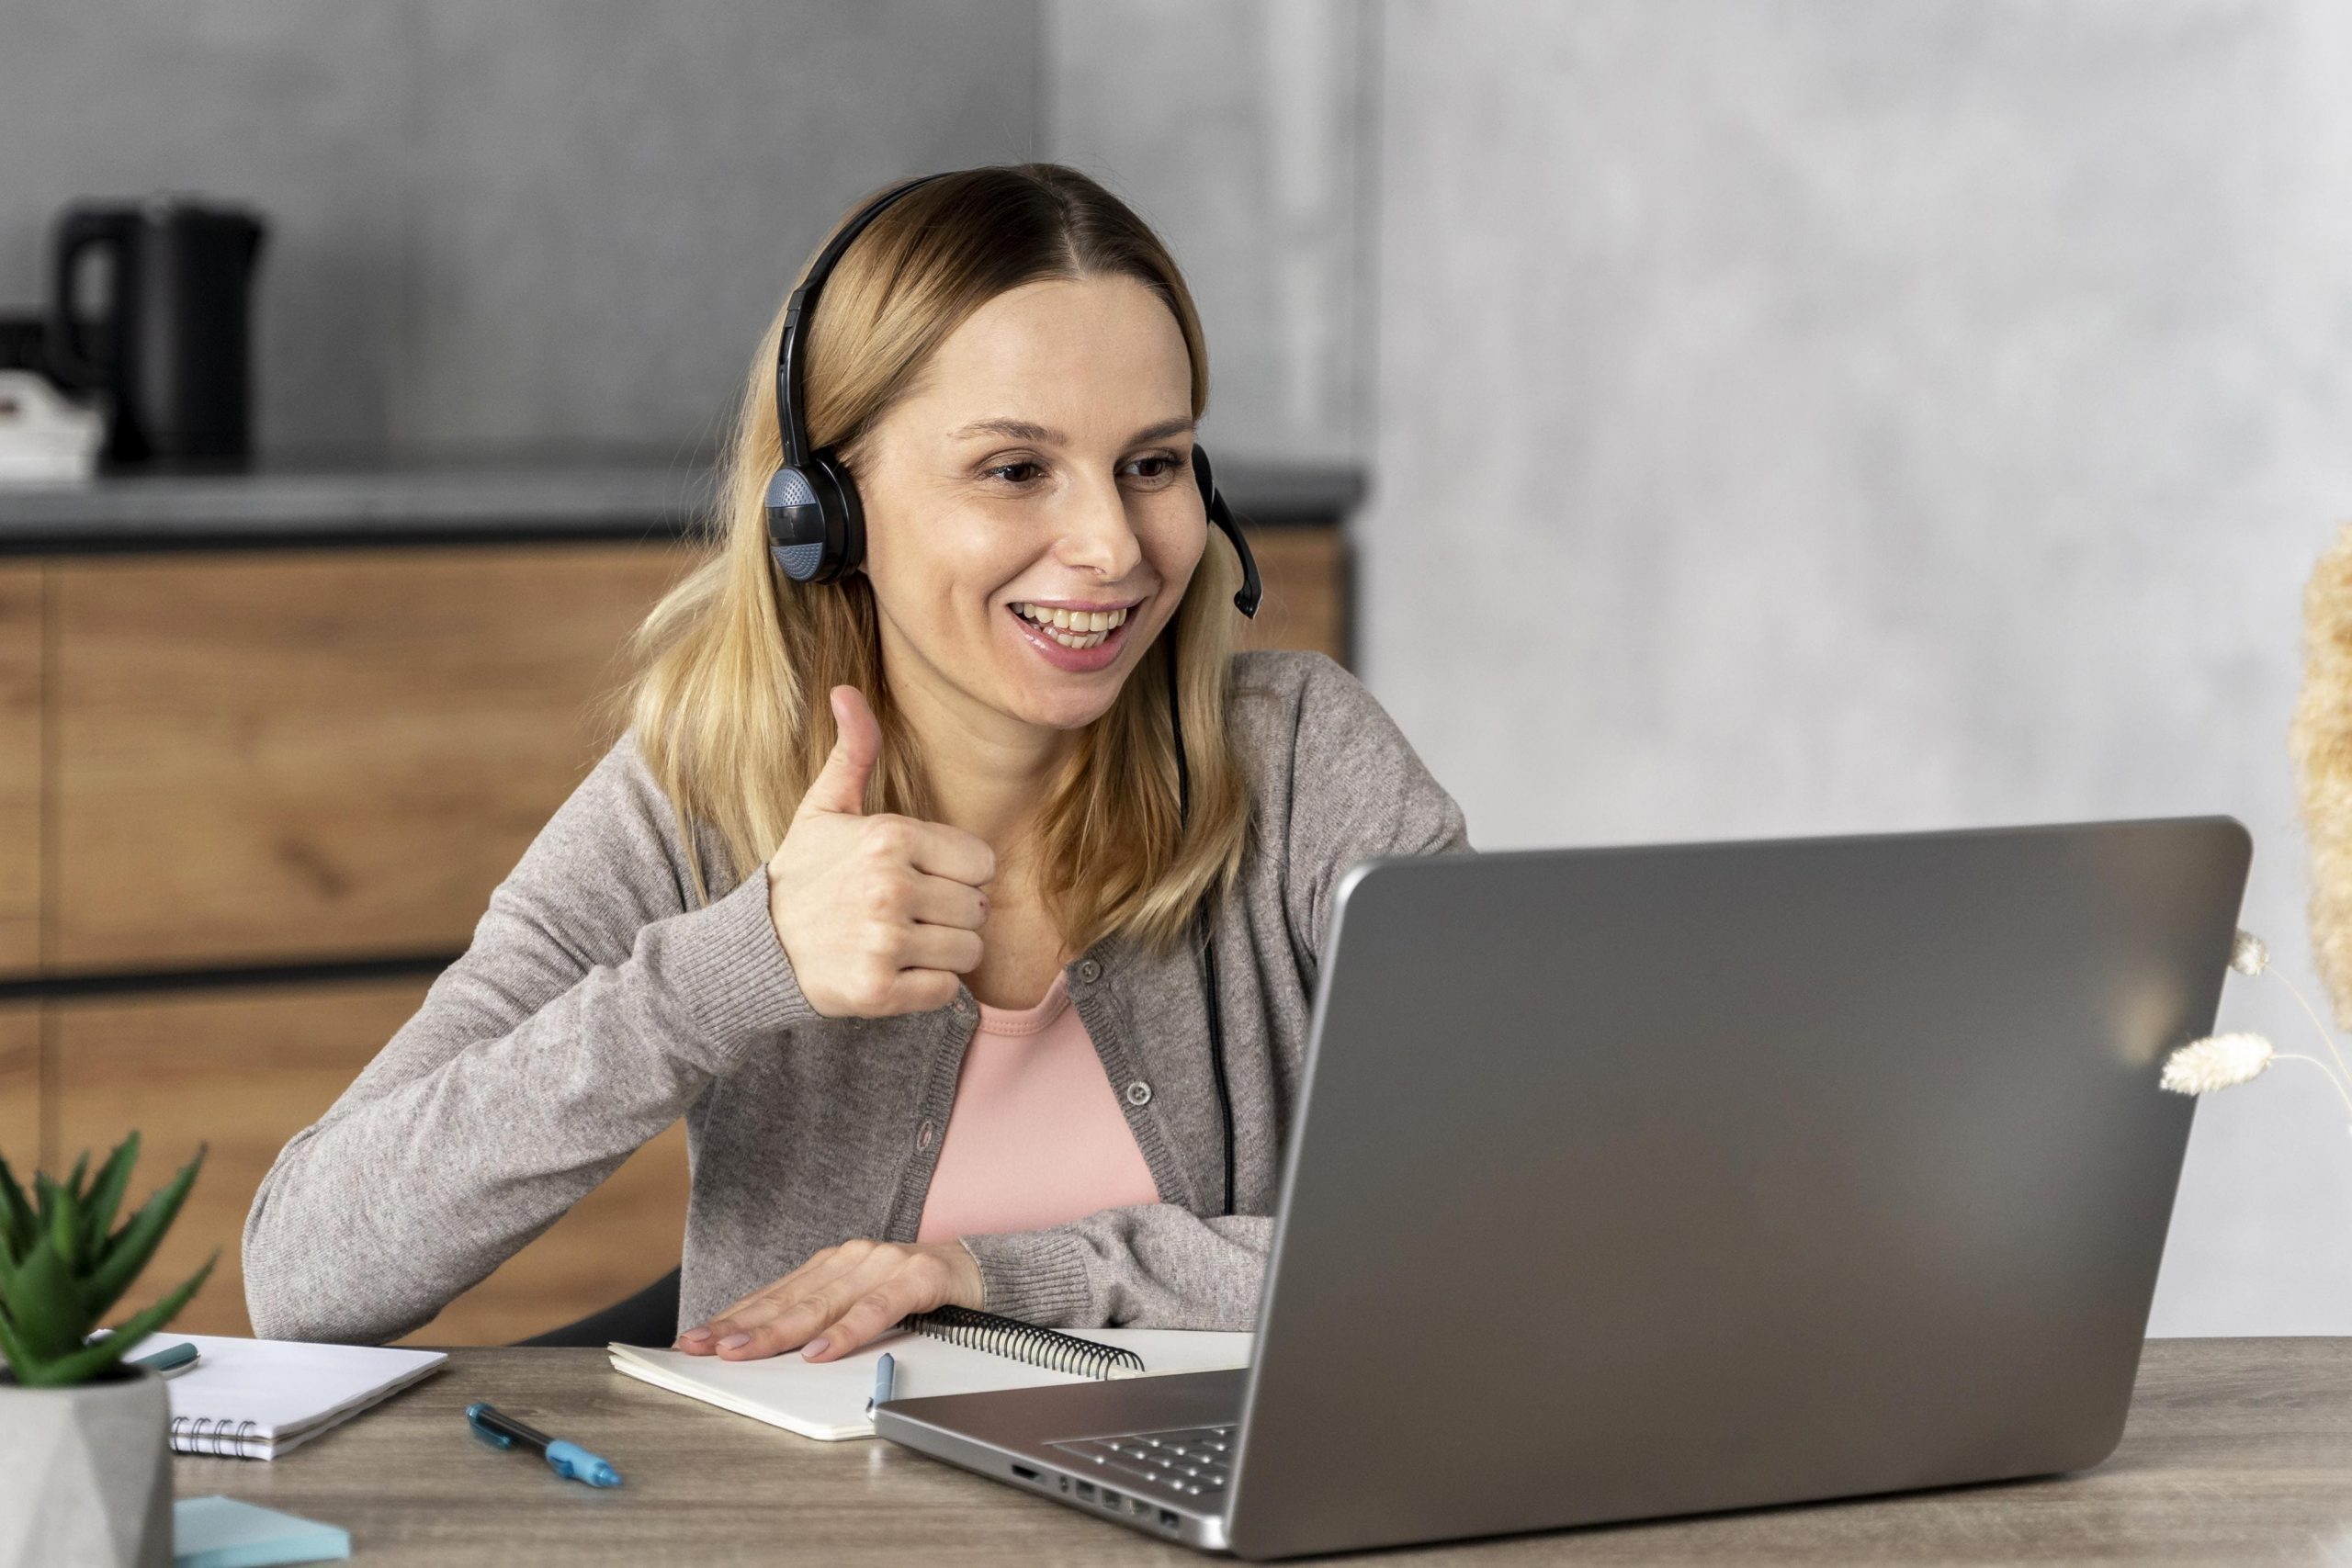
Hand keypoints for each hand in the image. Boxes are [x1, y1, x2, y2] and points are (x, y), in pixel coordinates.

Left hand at [673, 1238, 985, 1360]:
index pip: (773, 1294)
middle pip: (788, 1299)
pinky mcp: (918, 1276)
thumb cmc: (918, 1293)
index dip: (732, 1316)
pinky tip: (818, 1353)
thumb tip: (765, 1351)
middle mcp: (852, 1257)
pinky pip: (877, 1308)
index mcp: (833, 1264)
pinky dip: (846, 1331)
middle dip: (741, 1325)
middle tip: (703, 1348)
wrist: (985, 1271)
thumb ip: (822, 1319)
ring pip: (823, 1303)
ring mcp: (884, 1263)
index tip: (693, 1340)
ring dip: (778, 1330)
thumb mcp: (861, 1304)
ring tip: (743, 1351)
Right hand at [766, 685, 996, 1016]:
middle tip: (910, 914)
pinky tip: (894, 970)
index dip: (958, 873)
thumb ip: (853, 754)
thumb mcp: (824, 809)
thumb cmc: (803, 875)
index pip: (982, 862)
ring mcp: (885, 941)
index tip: (923, 877)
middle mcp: (890, 887)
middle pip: (980, 908)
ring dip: (944, 952)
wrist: (757, 947)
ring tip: (903, 941)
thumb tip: (846, 691)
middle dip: (953, 914)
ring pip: (969, 950)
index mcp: (889, 837)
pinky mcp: (879, 990)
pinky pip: (947, 990)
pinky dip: (928, 987)